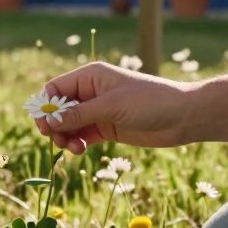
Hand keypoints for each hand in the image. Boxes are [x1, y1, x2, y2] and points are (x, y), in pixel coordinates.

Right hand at [36, 62, 195, 152]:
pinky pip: (81, 135)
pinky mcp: (106, 128)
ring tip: (73, 148)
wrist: (183, 117)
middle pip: (59, 109)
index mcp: (90, 76)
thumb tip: (50, 120)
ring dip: (65, 137)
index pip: (55, 89)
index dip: (46, 106)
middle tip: (57, 140)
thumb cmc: (149, 101)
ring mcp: (98, 111)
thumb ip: (79, 114)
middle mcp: (91, 92)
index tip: (45, 125)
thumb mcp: (111, 106)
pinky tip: (80, 150)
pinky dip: (76, 143)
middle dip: (54, 125)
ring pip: (68, 125)